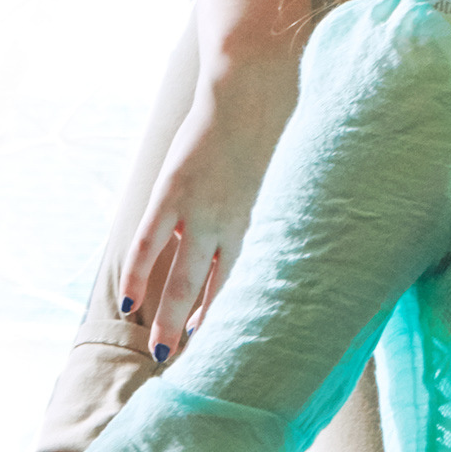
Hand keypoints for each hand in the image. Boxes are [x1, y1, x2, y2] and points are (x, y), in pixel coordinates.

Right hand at [110, 72, 294, 361]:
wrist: (257, 81)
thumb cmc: (292, 121)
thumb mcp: (307, 174)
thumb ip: (305, 207)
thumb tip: (320, 231)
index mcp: (276, 225)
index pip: (263, 287)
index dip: (255, 321)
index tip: (255, 352)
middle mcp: (240, 227)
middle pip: (222, 293)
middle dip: (213, 332)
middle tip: (206, 370)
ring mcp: (202, 211)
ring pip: (183, 281)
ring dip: (172, 319)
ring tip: (164, 352)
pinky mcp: (172, 192)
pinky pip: (149, 244)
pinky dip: (139, 275)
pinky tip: (130, 304)